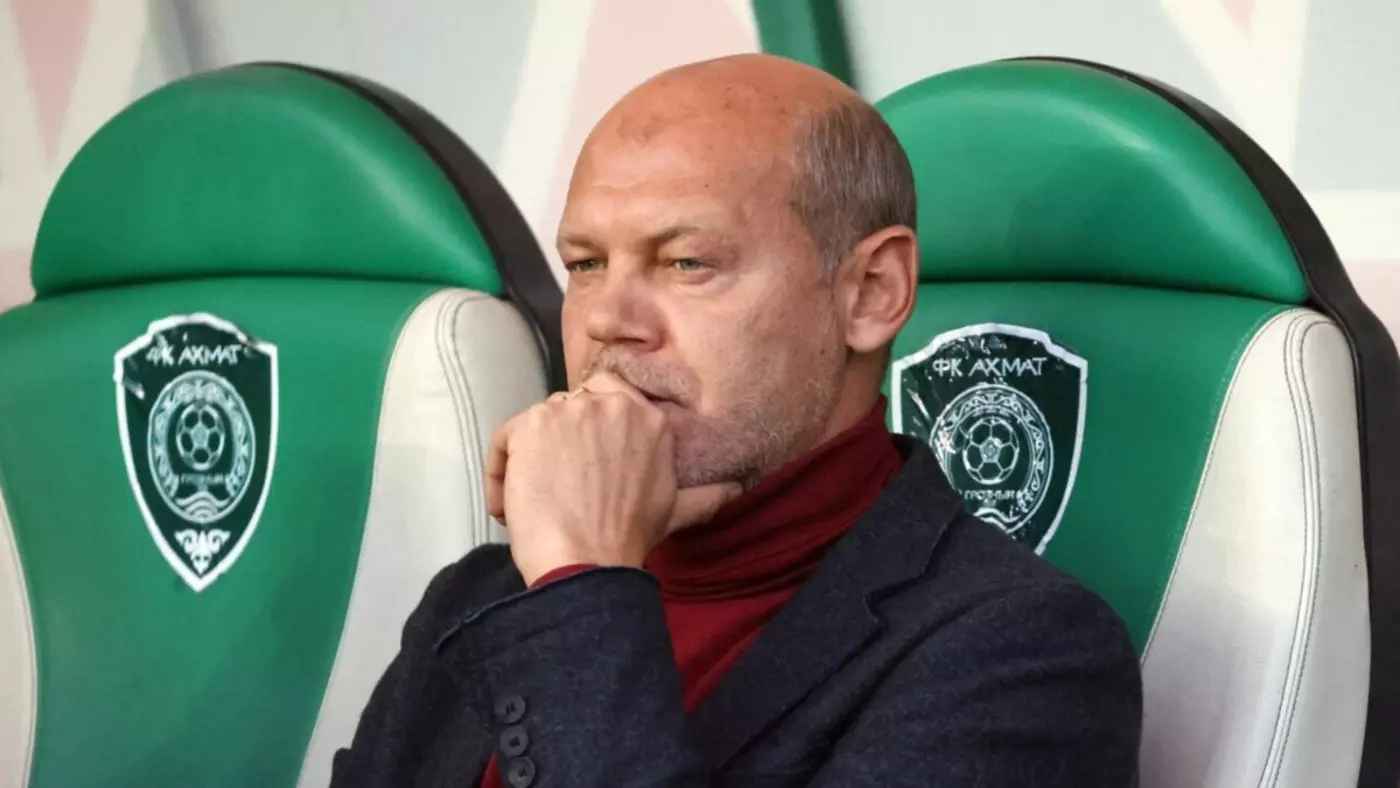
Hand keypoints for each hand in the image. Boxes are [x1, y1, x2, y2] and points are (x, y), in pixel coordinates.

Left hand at [485, 372, 741, 584]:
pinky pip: (504, 440)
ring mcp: (570, 410)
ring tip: (529, 505)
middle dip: (557, 447)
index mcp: (649, 418)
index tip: (579, 462)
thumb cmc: (627, 541)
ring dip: (526, 464)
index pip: (609, 393)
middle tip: (556, 490)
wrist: (587, 563)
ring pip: (535, 425)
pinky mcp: (531, 425)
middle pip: (569, 407)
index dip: (588, 425)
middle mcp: (612, 404)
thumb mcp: (678, 510)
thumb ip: (707, 493)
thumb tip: (736, 490)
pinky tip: (508, 506)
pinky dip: (499, 472)